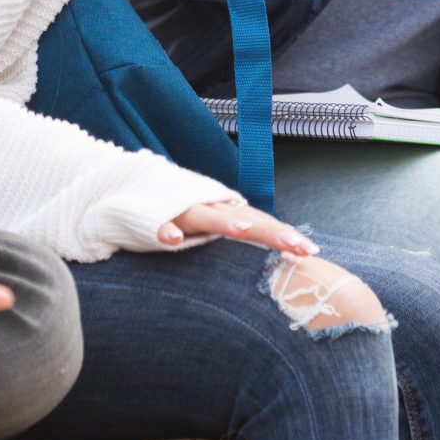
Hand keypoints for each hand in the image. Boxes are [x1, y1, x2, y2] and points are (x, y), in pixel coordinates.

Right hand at [158, 201, 318, 255]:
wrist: (128, 187)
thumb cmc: (175, 211)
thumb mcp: (208, 223)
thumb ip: (233, 233)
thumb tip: (265, 251)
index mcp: (224, 211)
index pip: (260, 223)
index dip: (284, 235)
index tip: (312, 252)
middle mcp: (207, 206)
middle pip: (245, 219)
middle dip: (272, 234)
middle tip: (300, 248)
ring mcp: (179, 210)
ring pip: (204, 217)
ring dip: (224, 224)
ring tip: (245, 230)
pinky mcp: (150, 218)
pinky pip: (158, 224)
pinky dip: (165, 230)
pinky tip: (172, 238)